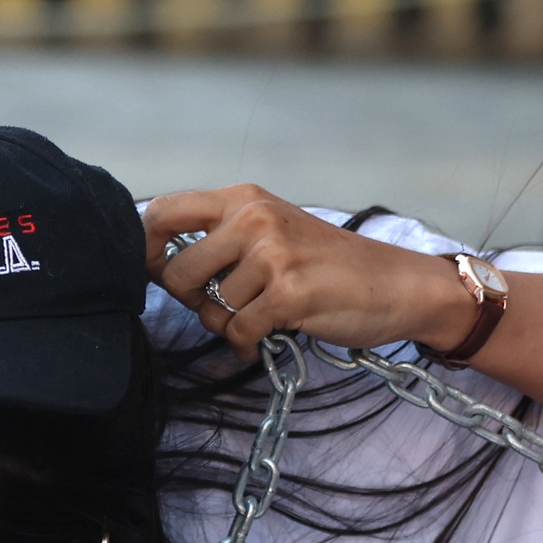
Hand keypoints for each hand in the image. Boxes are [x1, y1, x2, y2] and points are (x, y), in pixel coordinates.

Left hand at [146, 185, 478, 359]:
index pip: (162, 213)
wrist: (399, 285)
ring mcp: (273, 254)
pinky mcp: (290, 293)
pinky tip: (268, 334)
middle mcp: (255, 218)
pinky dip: (247, 343)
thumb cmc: (329, 265)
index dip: (144, 249)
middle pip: (174, 270)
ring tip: (261, 314)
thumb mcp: (272, 232)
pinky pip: (238, 331)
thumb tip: (156, 264)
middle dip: (190, 300)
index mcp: (244, 199)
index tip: (156, 272)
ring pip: (210, 307)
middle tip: (221, 304)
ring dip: (228, 323)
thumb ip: (221, 239)